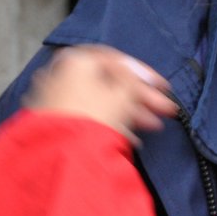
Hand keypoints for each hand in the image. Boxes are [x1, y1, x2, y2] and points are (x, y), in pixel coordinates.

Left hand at [25, 46, 176, 141]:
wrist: (61, 155)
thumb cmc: (95, 117)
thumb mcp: (123, 95)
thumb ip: (135, 80)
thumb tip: (138, 76)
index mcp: (76, 60)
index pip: (117, 61)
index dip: (145, 75)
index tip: (163, 88)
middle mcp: (61, 73)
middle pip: (109, 83)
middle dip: (140, 98)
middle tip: (164, 110)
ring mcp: (53, 97)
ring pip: (99, 101)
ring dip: (129, 112)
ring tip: (152, 127)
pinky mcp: (52, 120)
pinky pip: (87, 114)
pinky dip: (109, 121)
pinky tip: (131, 138)